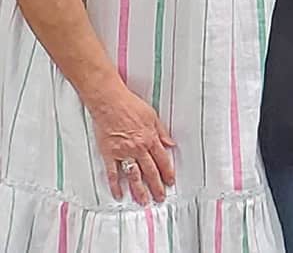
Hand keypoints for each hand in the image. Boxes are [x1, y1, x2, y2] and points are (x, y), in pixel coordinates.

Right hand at [88, 86, 175, 204]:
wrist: (110, 102)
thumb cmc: (130, 105)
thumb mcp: (153, 116)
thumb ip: (162, 132)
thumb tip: (171, 144)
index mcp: (150, 139)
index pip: (162, 160)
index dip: (167, 172)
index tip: (170, 182)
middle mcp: (138, 148)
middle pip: (150, 171)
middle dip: (156, 186)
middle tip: (160, 198)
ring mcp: (123, 152)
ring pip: (134, 175)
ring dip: (139, 190)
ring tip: (144, 201)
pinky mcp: (109, 153)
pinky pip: (113, 172)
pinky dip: (115, 185)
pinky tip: (119, 194)